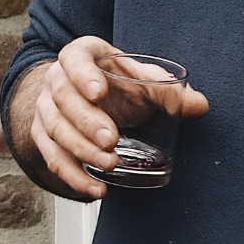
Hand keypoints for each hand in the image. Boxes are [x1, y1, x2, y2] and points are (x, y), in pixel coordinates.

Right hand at [27, 37, 208, 197]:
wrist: (87, 98)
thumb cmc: (118, 85)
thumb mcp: (142, 81)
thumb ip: (168, 92)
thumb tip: (199, 106)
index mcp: (81, 56)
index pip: (74, 58)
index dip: (83, 74)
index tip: (99, 92)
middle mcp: (57, 79)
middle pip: (63, 99)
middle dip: (86, 122)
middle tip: (111, 141)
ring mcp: (46, 108)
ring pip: (55, 130)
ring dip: (81, 150)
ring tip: (110, 164)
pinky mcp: (43, 136)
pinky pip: (52, 158)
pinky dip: (72, 176)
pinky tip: (95, 188)